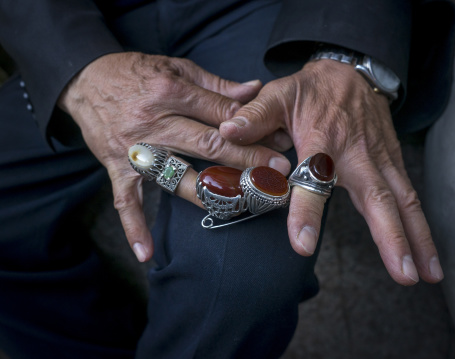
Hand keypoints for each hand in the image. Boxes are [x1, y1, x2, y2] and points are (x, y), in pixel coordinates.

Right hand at [58, 52, 291, 261]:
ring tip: (241, 207)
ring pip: (178, 177)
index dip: (253, 130)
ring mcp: (136, 149)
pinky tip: (148, 253)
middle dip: (246, 162)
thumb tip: (254, 89)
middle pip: (208, 146)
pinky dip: (134, 226)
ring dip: (210, 195)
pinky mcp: (117, 167)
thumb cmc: (137, 72)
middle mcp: (155, 122)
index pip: (221, 114)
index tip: (280, 144)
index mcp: (172, 92)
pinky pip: (125, 201)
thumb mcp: (177, 67)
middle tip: (276, 176)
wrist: (86, 80)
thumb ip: (216, 83)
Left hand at [220, 59, 443, 284]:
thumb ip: (255, 115)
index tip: (302, 245)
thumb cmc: (310, 90)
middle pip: (376, 196)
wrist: (350, 72)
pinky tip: (426, 256)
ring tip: (428, 275)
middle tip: (402, 273)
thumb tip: (226, 132)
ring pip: (403, 200)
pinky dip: (420, 227)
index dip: (307, 210)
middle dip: (390, 236)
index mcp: (322, 138)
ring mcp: (380, 159)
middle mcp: (357, 153)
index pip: (315, 177)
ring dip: (417, 238)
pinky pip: (409, 197)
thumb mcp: (278, 94)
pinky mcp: (392, 163)